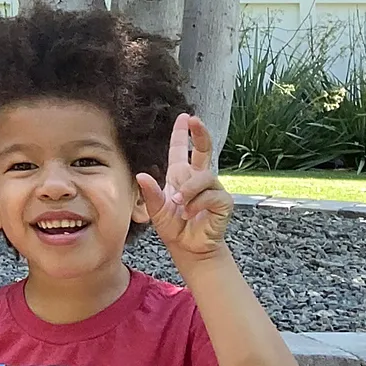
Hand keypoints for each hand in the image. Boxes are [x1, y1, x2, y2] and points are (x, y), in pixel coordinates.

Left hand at [136, 113, 232, 262]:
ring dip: (189, 190)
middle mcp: (198, 178)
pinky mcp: (223, 202)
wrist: (189, 247)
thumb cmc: (174, 227)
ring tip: (179, 204)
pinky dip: (198, 203)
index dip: (183, 134)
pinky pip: (212, 195)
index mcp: (180, 176)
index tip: (185, 117)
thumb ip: (150, 193)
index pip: (181, 150)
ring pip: (204, 177)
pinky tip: (190, 213)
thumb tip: (141, 175)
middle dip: (200, 133)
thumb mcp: (156, 210)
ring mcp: (212, 189)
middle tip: (195, 120)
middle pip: (204, 150)